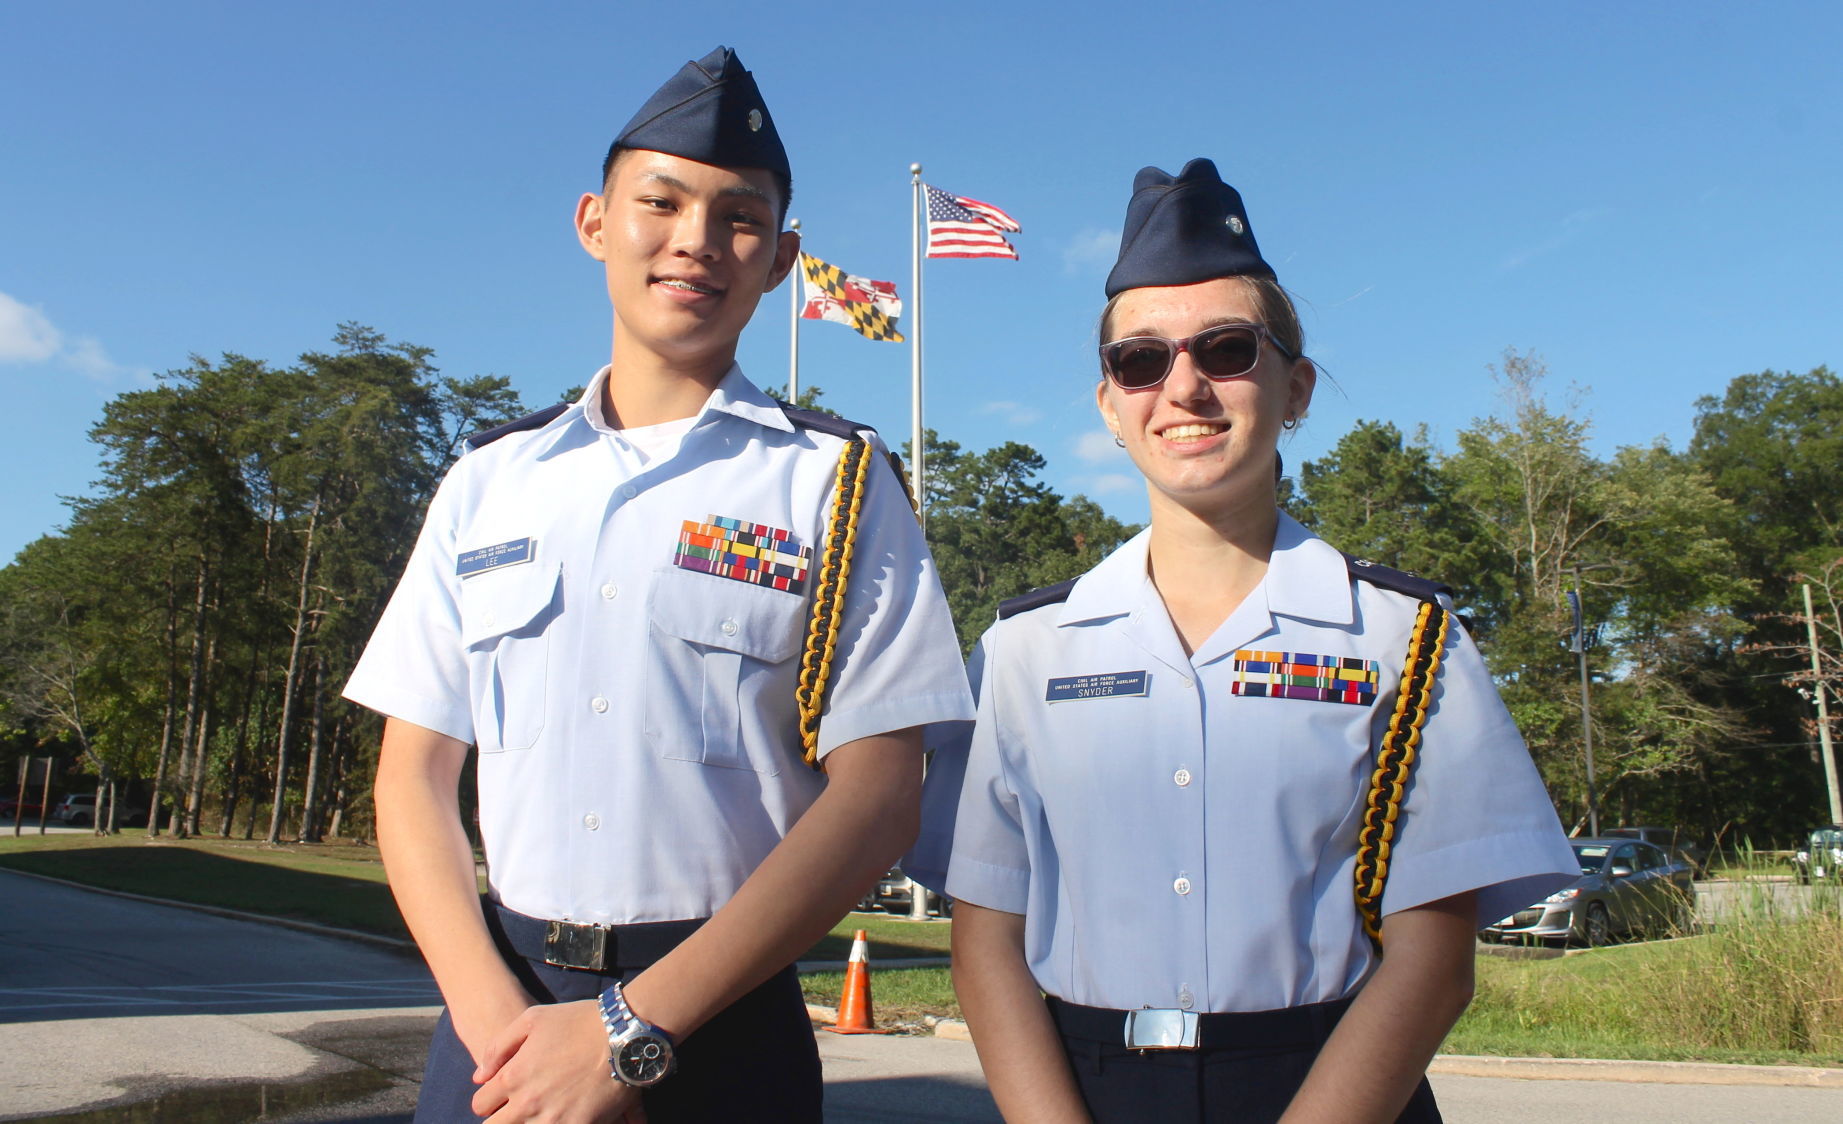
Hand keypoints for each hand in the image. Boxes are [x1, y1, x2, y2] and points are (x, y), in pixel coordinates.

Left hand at [471, 999, 646, 1122]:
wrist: (624, 1034)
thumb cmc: (579, 1021)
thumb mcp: (532, 1019)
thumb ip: (499, 1047)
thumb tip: (479, 1076)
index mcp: (512, 1077)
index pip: (480, 1105)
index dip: (490, 1098)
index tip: (502, 1094)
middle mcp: (527, 1104)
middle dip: (504, 1117)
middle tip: (523, 1105)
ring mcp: (553, 1120)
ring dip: (532, 1121)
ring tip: (549, 1107)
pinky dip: (560, 1122)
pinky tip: (568, 1113)